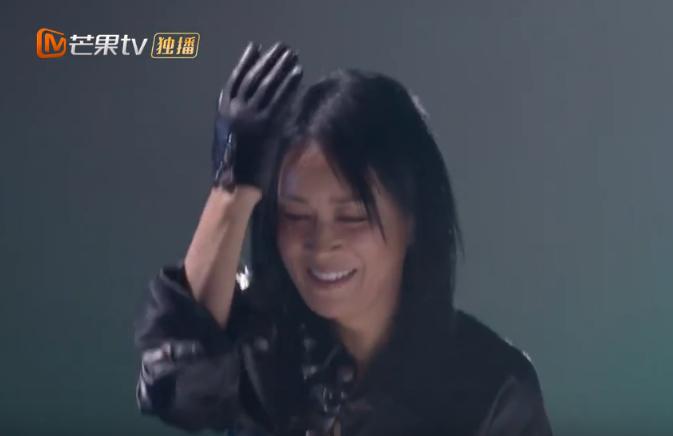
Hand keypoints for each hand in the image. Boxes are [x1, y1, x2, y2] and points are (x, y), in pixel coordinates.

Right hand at [212, 41, 302, 190]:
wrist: (235, 187)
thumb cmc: (233, 170)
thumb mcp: (228, 139)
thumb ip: (237, 121)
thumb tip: (247, 109)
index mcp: (223, 112)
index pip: (235, 79)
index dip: (245, 62)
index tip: (254, 48)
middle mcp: (235, 110)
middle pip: (254, 77)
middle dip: (268, 60)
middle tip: (281, 48)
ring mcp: (251, 117)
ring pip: (268, 85)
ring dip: (281, 68)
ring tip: (292, 55)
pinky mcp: (267, 126)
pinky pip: (281, 100)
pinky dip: (290, 85)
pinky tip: (298, 74)